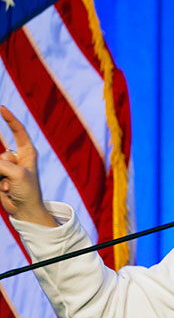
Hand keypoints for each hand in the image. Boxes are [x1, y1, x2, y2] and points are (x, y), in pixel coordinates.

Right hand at [0, 106, 57, 225]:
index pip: (18, 132)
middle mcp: (17, 158)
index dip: (10, 119)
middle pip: (1, 153)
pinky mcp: (0, 176)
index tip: (2, 108)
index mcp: (28, 153)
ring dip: (1, 177)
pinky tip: (7, 189)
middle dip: (2, 166)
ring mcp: (7, 167)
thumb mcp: (16, 174)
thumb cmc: (27, 191)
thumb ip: (0, 163)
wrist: (25, 210)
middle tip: (12, 177)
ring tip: (11, 186)